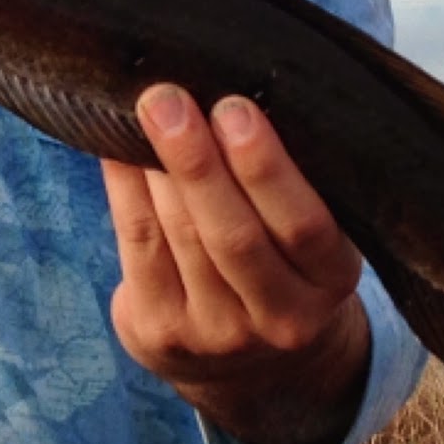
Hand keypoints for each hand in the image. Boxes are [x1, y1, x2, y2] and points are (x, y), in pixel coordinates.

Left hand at [103, 84, 369, 443]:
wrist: (250, 363)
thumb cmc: (279, 256)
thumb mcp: (307, 228)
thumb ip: (285, 174)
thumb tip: (224, 81)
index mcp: (331, 280)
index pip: (304, 226)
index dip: (266, 168)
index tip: (234, 106)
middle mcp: (281, 317)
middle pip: (234, 236)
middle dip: (196, 162)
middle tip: (166, 98)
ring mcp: (218, 333)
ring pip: (180, 237)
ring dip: (155, 166)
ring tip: (145, 108)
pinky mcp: (162, 333)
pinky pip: (137, 245)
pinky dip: (123, 187)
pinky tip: (113, 144)